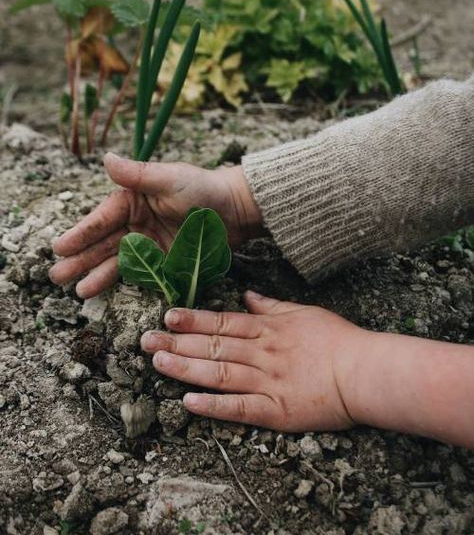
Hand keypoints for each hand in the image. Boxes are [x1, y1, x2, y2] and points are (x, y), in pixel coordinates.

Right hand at [49, 153, 261, 297]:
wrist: (236, 210)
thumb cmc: (203, 188)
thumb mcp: (169, 179)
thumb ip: (137, 175)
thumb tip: (106, 159)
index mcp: (132, 200)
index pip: (101, 219)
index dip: (80, 234)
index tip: (59, 247)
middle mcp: (135, 223)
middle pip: (102, 243)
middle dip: (80, 259)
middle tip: (56, 276)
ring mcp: (148, 243)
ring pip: (116, 261)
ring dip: (96, 274)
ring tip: (77, 291)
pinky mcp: (163, 260)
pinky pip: (138, 272)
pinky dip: (121, 281)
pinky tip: (104, 291)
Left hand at [141, 291, 473, 447]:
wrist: (364, 371)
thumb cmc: (336, 339)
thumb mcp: (303, 312)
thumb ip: (271, 306)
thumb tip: (246, 296)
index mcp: (268, 330)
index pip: (223, 322)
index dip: (193, 318)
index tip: (167, 314)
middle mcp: (262, 353)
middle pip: (213, 345)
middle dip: (177, 341)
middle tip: (145, 339)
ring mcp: (267, 382)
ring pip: (219, 373)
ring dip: (186, 367)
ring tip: (158, 361)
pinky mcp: (276, 412)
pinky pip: (240, 408)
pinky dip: (214, 406)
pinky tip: (189, 402)